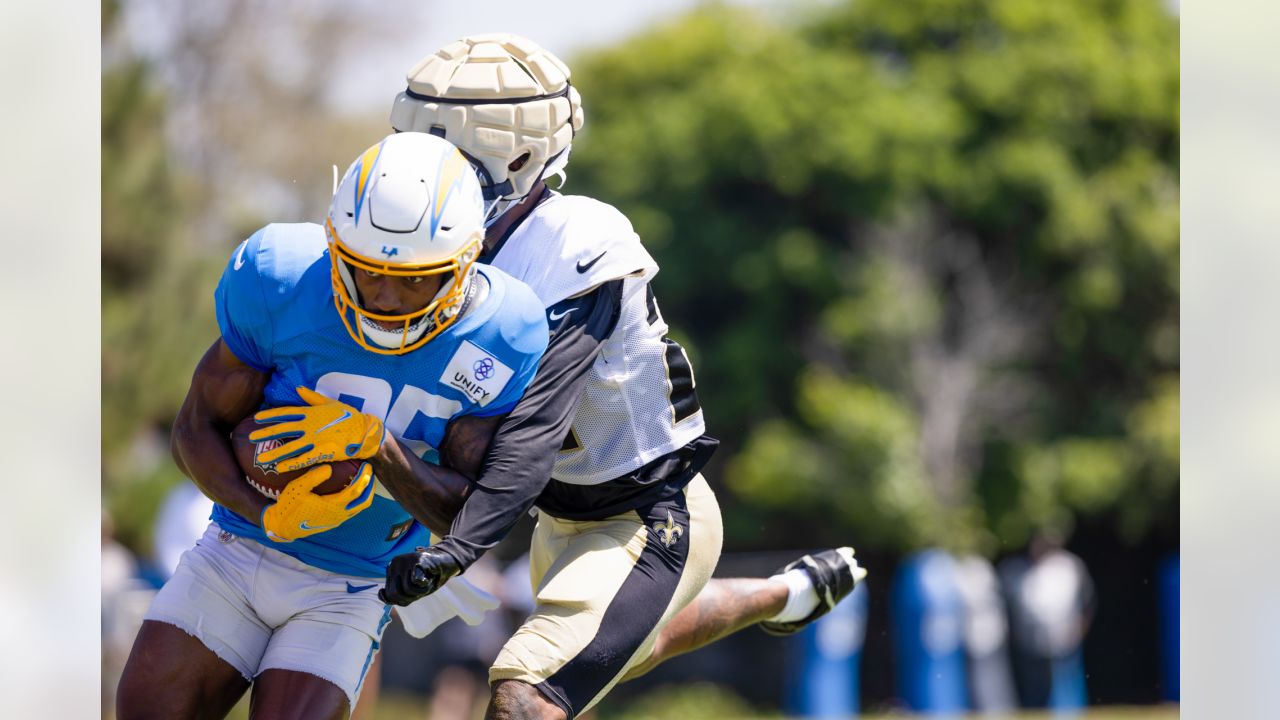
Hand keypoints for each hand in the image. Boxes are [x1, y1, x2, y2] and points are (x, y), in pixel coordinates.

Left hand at [251, 386, 384, 472]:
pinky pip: (304, 459)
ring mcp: (315, 440)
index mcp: (311, 413)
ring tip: (261, 459)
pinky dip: (291, 464)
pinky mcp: (322, 452)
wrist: (365, 432)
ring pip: (290, 447)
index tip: (257, 418)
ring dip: (275, 453)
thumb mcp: (331, 403)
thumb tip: (298, 388)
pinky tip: (280, 468)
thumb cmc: (349, 416)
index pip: (286, 413)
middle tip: (251, 437)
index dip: (270, 415)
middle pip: (283, 429)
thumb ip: (312, 397)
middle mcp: (310, 426)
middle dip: (266, 433)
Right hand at [261, 462, 374, 542]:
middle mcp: (339, 514)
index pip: (356, 490)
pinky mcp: (334, 521)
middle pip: (365, 501)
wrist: (283, 526)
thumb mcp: (297, 488)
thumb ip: (313, 477)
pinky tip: (351, 489)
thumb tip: (329, 467)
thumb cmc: (289, 506)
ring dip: (366, 493)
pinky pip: (352, 510)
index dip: (364, 477)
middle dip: (371, 486)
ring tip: (365, 479)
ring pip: (360, 507)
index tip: (367, 465)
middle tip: (370, 472)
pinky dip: (357, 499)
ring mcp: (338, 520)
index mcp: (333, 506)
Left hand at [379, 546, 460, 605]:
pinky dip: (425, 585)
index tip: (413, 595)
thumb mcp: (411, 588)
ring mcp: (405, 560)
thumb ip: (397, 594)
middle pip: (395, 594)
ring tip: (427, 582)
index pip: (389, 595)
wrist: (448, 561)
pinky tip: (429, 577)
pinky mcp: (417, 559)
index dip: (403, 600)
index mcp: (391, 570)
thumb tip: (381, 593)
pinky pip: (416, 582)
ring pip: (407, 590)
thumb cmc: (429, 576)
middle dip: (410, 598)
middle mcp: (394, 563)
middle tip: (421, 590)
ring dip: (421, 592)